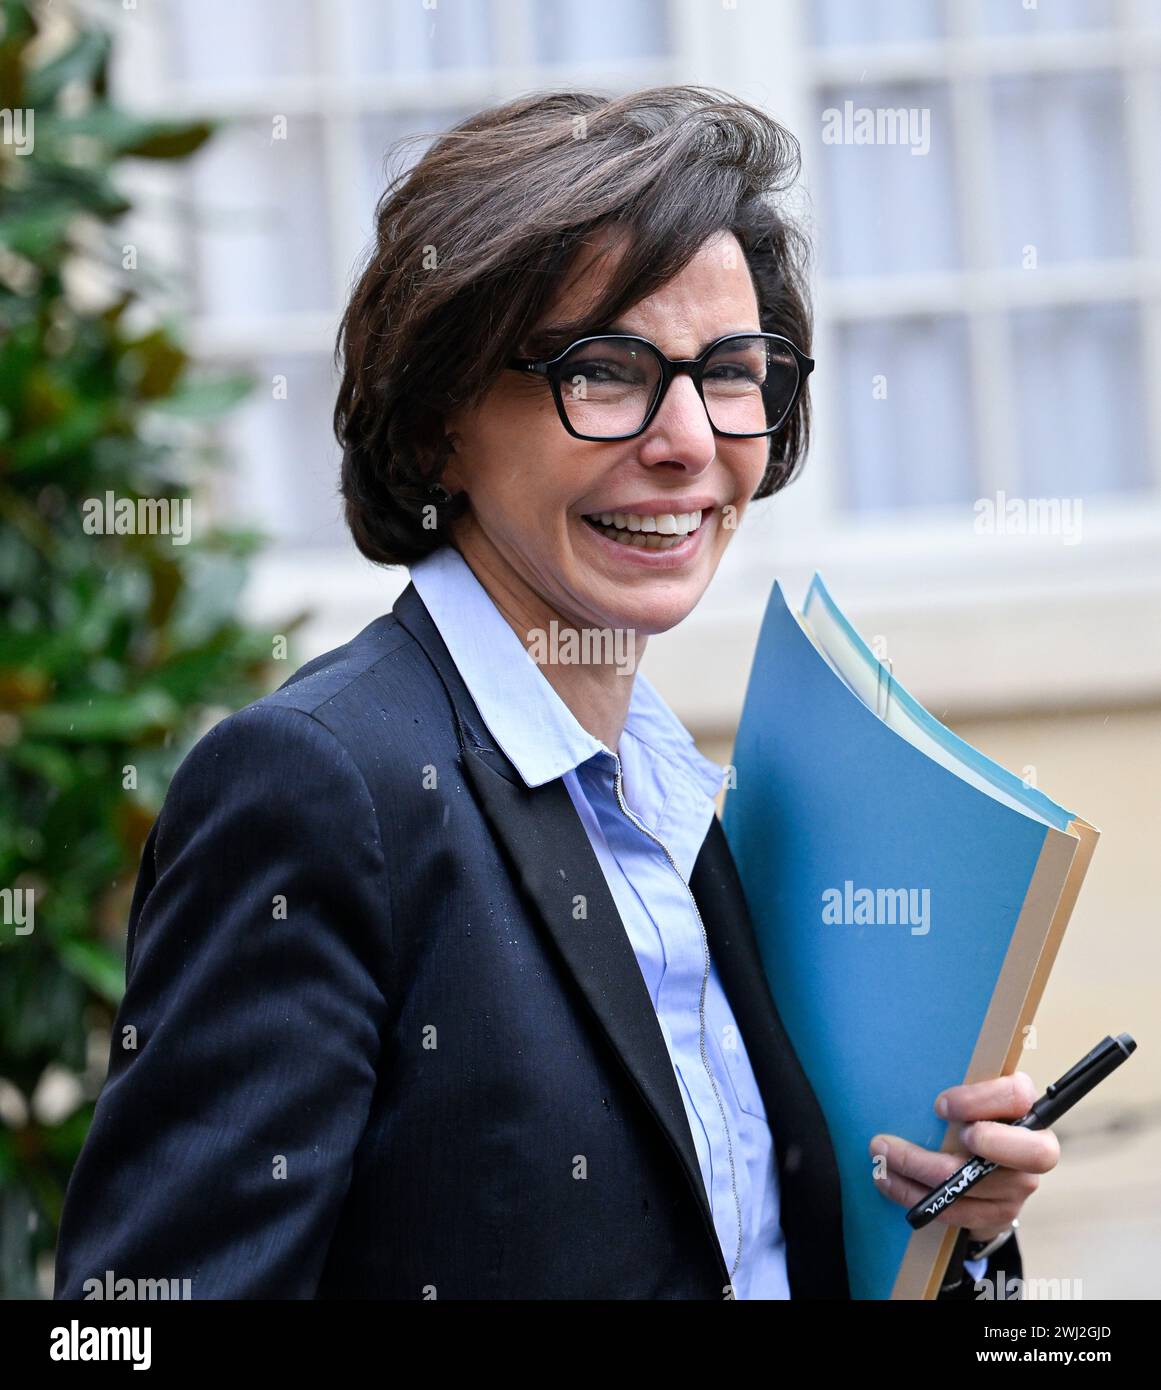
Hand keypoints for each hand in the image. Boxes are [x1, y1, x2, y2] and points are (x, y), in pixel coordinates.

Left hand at [868, 1071, 1058, 1241]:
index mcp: (1024, 1105)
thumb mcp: (963, 1095)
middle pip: (1033, 1153)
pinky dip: (918, 1197)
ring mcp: (1020, 1185)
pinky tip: (889, 1180)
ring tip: (883, 1156)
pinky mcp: (1000, 1213)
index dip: (981, 1101)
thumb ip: (951, 1087)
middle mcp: (1035, 1148)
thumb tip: (904, 1078)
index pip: (1018, 1096)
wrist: (973, 1163)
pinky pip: (959, 1212)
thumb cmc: (963, 1115)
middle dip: (987, 1145)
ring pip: (980, 1185)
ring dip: (921, 1171)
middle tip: (938, 1133)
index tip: (940, 1106)